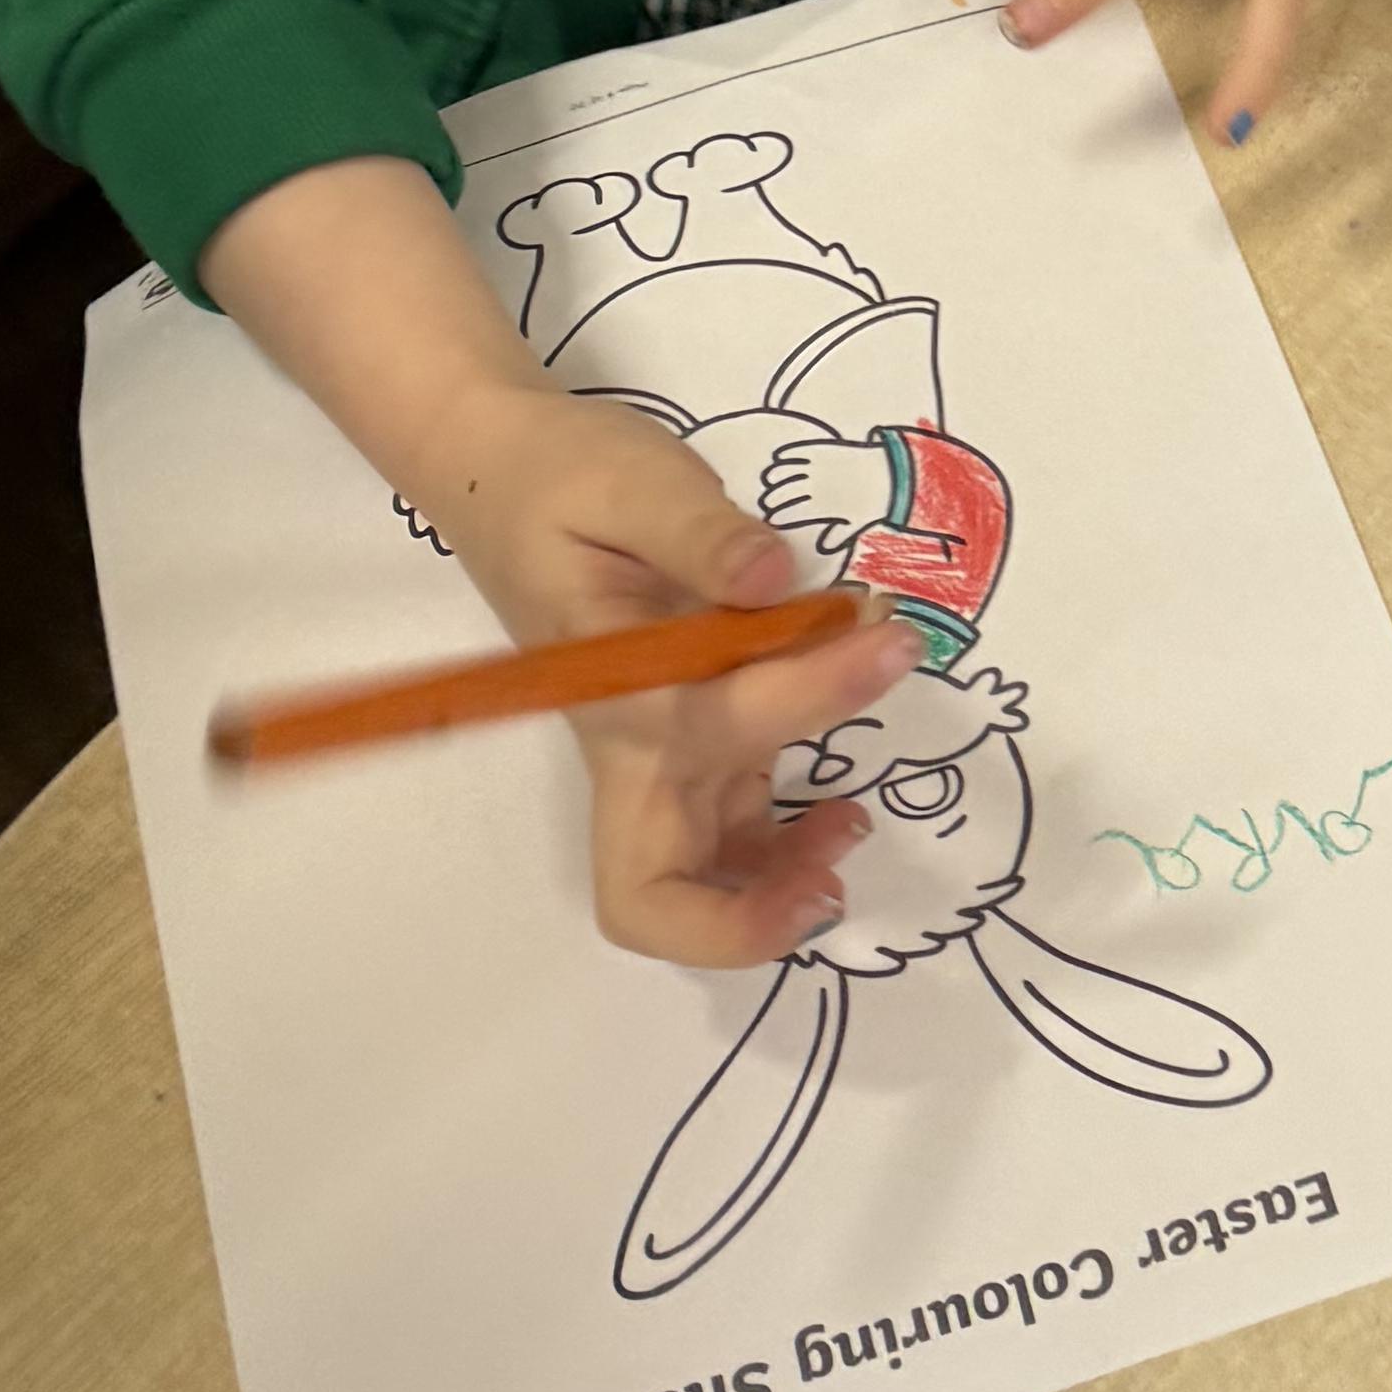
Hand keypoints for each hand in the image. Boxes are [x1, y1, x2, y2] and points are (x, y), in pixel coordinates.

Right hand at [433, 375, 922, 967]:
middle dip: (745, 915)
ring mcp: (658, 756)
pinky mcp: (691, 744)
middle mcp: (632, 746)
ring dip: (775, 889)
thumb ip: (703, 532)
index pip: (709, 725)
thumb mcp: (635, 480)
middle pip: (653, 897)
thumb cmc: (565, 478)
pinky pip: (734, 834)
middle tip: (839, 861)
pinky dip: (786, 846)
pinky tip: (839, 799)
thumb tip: (775, 578)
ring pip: (700, 881)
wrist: (505, 475)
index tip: (886, 639)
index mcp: (613, 686)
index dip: (807, 698)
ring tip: (852, 822)